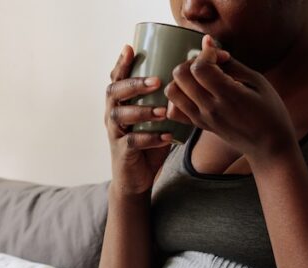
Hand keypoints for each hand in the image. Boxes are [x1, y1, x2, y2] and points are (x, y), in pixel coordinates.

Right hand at [105, 44, 173, 195]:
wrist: (136, 178)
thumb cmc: (149, 143)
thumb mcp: (157, 118)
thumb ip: (167, 100)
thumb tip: (194, 77)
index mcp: (120, 102)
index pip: (117, 78)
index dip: (121, 63)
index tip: (129, 48)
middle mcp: (113, 114)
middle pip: (114, 92)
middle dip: (134, 84)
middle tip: (156, 81)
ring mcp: (115, 133)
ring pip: (120, 116)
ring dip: (142, 111)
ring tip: (162, 111)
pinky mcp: (122, 152)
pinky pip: (133, 142)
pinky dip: (150, 139)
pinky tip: (167, 137)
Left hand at [165, 34, 295, 164]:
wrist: (270, 147)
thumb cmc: (270, 111)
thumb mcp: (258, 82)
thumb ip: (232, 63)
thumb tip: (208, 44)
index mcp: (228, 97)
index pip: (199, 68)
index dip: (206, 54)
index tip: (221, 55)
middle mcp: (210, 109)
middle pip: (180, 76)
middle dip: (191, 62)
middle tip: (208, 64)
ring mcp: (202, 120)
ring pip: (172, 92)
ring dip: (182, 79)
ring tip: (200, 78)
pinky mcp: (199, 126)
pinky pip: (174, 111)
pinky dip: (178, 98)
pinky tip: (194, 93)